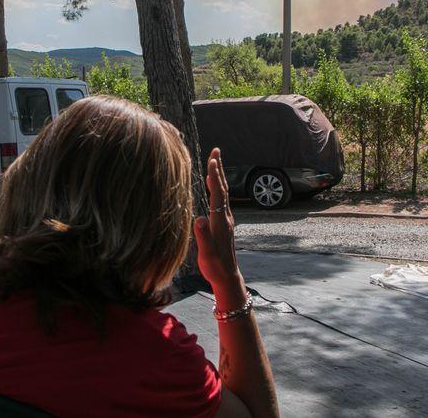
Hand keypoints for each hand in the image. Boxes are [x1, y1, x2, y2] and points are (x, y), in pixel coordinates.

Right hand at [194, 148, 241, 288]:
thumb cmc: (215, 267)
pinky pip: (220, 200)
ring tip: (215, 162)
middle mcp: (226, 217)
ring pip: (223, 193)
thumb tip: (200, 218)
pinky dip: (217, 187)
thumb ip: (203, 236)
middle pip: (223, 188)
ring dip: (218, 176)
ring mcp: (226, 220)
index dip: (214, 177)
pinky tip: (213, 185)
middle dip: (219, 169)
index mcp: (220, 221)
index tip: (212, 159)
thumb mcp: (207, 254)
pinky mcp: (224, 224)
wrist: (227, 277)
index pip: (217, 194)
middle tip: (216, 151)